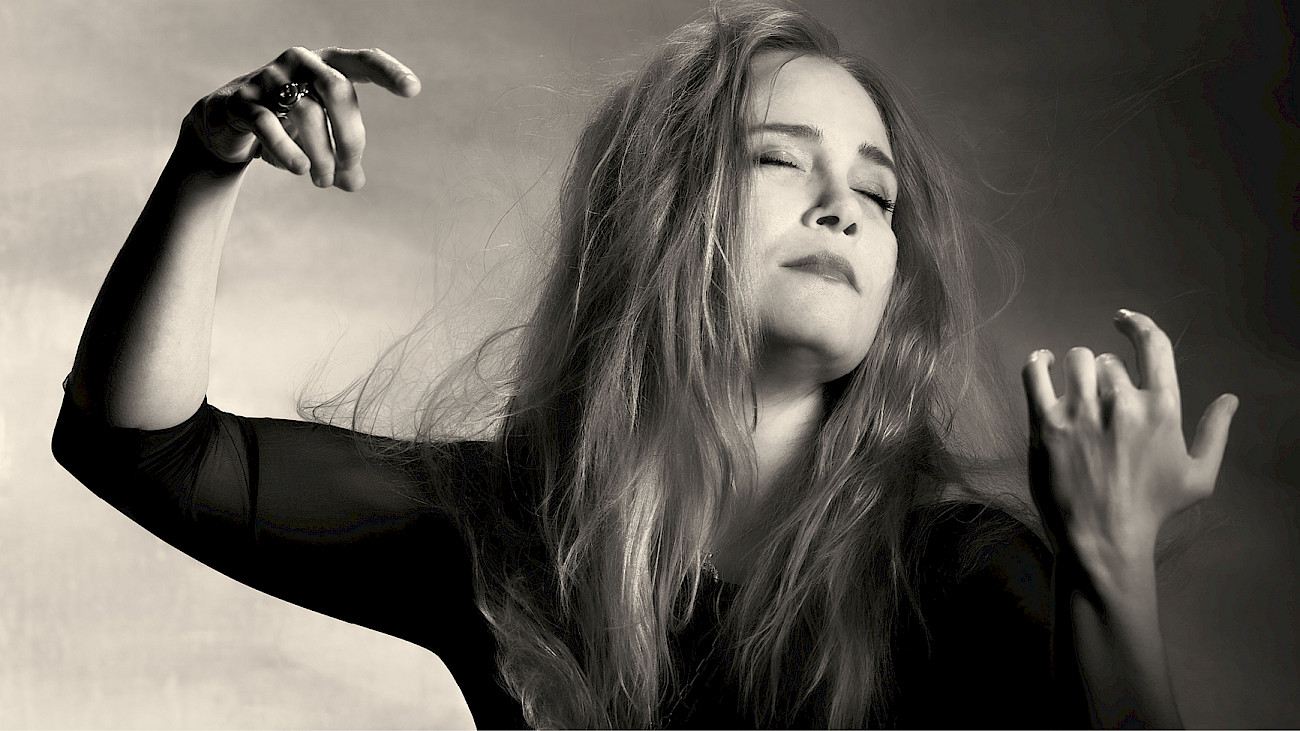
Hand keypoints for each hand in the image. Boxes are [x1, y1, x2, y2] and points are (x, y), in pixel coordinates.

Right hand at [183, 47, 420, 189]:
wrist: (226, 122)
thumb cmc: (287, 125)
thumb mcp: (320, 143)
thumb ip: (342, 162)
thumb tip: (355, 184)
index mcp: (327, 64)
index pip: (363, 60)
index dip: (388, 72)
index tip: (413, 90)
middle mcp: (300, 61)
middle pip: (338, 89)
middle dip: (350, 137)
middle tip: (348, 170)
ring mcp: (269, 76)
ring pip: (306, 111)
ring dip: (321, 153)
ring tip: (323, 181)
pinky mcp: (243, 99)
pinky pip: (270, 123)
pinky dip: (288, 149)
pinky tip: (299, 169)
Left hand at [1021, 310, 1237, 580]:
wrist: (1102, 540)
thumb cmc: (1151, 511)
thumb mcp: (1197, 477)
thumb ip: (1215, 433)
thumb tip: (1230, 400)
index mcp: (1162, 409)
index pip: (1154, 344)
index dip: (1138, 324)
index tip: (1123, 319)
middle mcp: (1123, 404)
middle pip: (1108, 361)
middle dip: (1104, 377)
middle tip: (1099, 409)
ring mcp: (1082, 413)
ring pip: (1076, 360)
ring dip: (1076, 371)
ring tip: (1074, 393)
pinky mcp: (1046, 424)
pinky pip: (1037, 372)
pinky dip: (1039, 362)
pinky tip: (1042, 364)